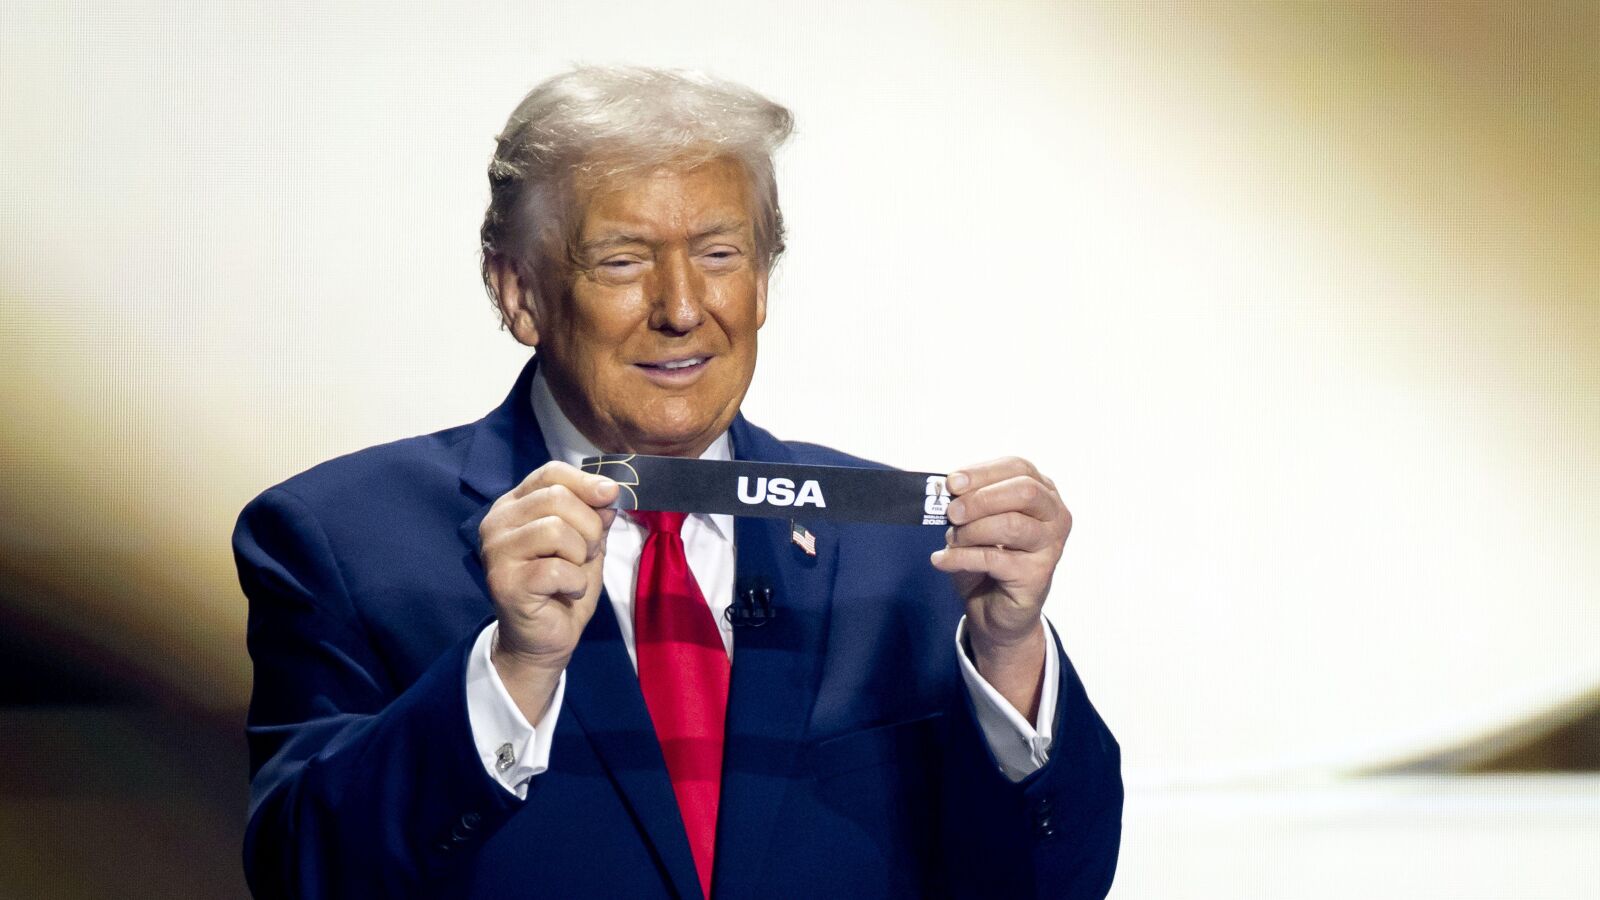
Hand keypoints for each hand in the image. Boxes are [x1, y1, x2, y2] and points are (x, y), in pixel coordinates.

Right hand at [478, 461, 617, 721]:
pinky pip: (556, 569)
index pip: (550, 472)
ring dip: (580, 555)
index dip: (586, 481)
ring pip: (555, 529)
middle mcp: (497, 522)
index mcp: (514, 505)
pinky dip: (575, 582)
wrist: (544, 640)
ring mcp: (496, 552)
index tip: (611, 495)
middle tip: (587, 553)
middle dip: (588, 526)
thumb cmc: (563, 588)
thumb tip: (609, 493)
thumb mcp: (587, 544)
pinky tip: (567, 592)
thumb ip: (594, 515)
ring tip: (574, 573)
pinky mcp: (504, 582)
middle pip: (556, 497)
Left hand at [930, 456, 1071, 719]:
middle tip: (952, 512)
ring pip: (1012, 525)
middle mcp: (1055, 516)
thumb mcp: (978, 521)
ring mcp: (1051, 546)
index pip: (1019, 467)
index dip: (983, 472)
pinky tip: (942, 560)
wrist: (994, 608)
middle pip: (1024, 491)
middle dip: (981, 499)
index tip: (952, 482)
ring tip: (951, 539)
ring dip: (972, 530)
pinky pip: (994, 558)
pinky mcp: (1038, 575)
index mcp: (1043, 492)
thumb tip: (947, 489)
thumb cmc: (988, 556)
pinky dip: (961, 557)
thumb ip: (969, 501)